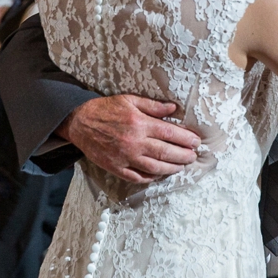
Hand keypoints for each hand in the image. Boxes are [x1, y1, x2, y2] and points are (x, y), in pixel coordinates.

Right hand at [62, 95, 197, 183]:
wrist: (80, 122)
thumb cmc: (106, 109)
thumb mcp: (130, 100)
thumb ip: (153, 105)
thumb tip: (173, 108)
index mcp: (139, 123)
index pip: (170, 134)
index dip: (186, 139)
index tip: (196, 142)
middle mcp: (134, 142)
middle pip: (166, 153)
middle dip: (184, 156)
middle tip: (193, 156)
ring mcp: (125, 157)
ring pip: (155, 168)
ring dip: (172, 169)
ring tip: (182, 166)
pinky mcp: (116, 168)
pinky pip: (138, 177)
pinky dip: (151, 178)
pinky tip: (160, 174)